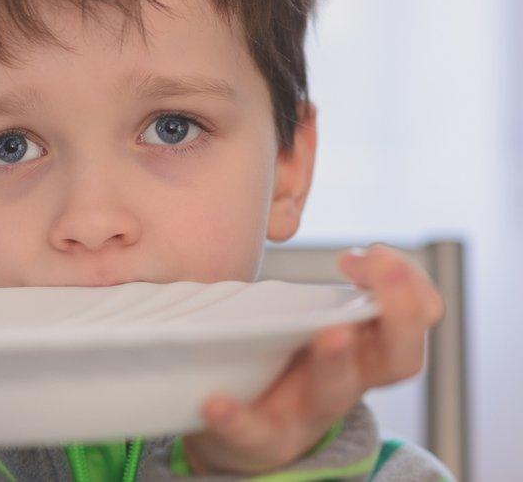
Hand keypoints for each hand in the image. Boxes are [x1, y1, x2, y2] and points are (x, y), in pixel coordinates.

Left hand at [181, 243, 444, 473]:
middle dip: (396, 313)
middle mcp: (346, 380)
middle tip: (375, 269)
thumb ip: (298, 275)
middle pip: (396, 357)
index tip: (371, 251)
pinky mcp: (260, 440)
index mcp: (361, 345)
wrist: (238, 435)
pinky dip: (237, 419)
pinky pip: (254, 433)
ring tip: (329, 333)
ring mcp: (306, 414)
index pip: (412, 316)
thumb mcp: (299, 317)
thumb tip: (275, 188)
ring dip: (336, 362)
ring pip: (335, 393)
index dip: (406, 284)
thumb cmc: (276, 361)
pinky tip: (215, 403)